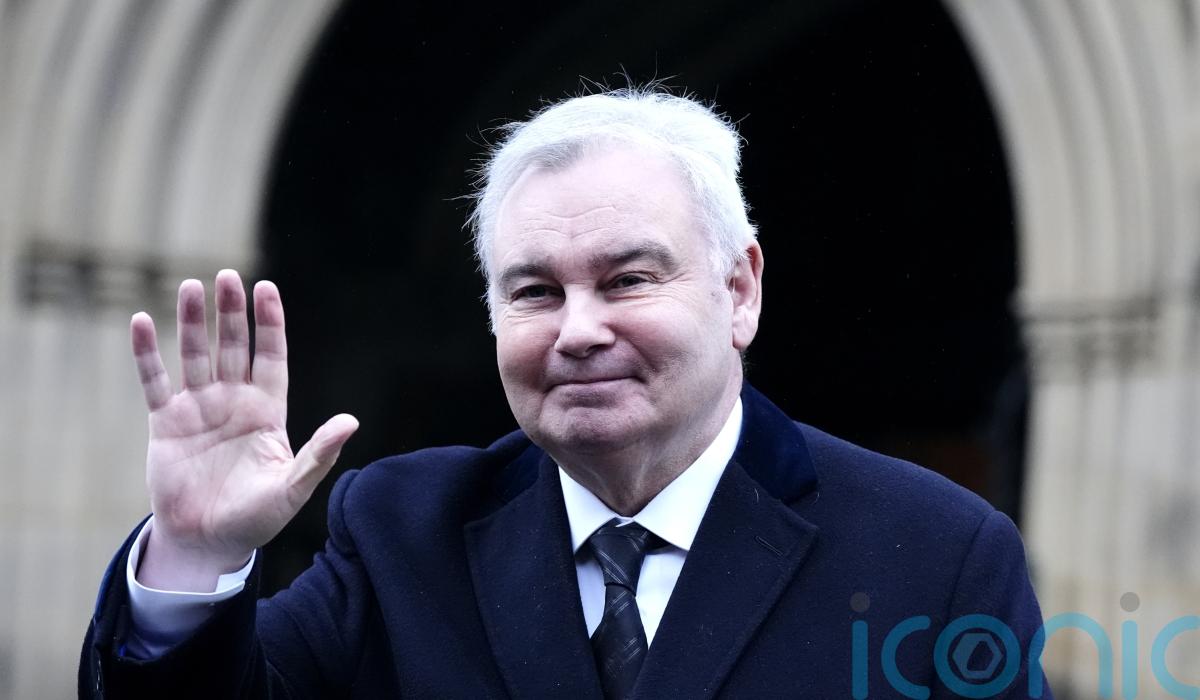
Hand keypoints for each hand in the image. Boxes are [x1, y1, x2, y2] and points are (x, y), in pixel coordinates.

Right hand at [131, 270, 357, 591]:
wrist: (207, 543)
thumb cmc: (256, 519)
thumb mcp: (292, 488)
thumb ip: (319, 454)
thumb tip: (351, 422)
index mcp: (267, 411)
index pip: (270, 356)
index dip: (269, 323)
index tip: (267, 288)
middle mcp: (233, 401)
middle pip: (233, 346)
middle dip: (231, 312)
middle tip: (227, 276)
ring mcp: (198, 409)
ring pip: (195, 355)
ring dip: (191, 322)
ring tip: (190, 286)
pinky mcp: (165, 423)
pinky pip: (155, 381)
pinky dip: (147, 353)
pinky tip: (142, 321)